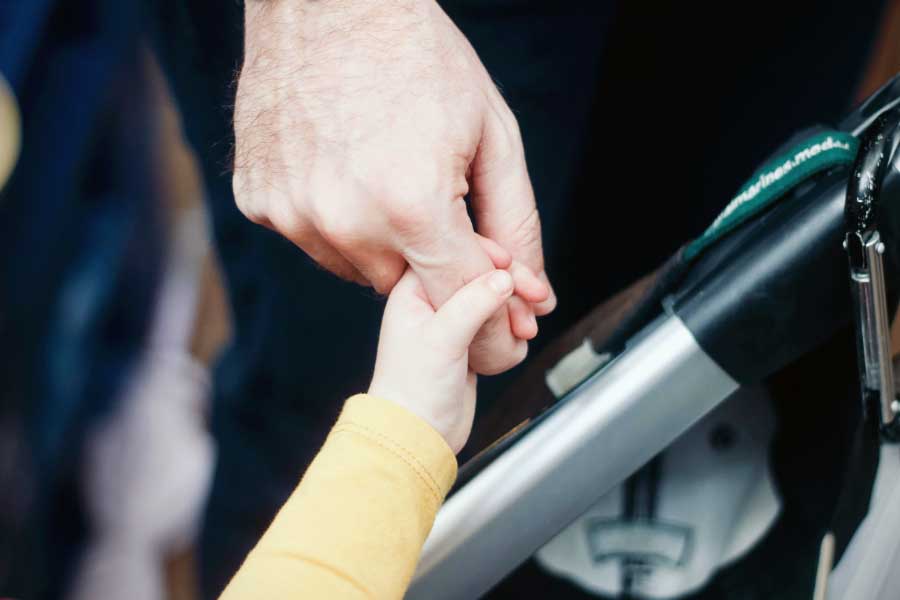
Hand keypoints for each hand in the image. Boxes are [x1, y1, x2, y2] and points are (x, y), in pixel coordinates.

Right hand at [233, 0, 555, 373]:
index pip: (459, 295)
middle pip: (406, 288)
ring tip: (385, 173)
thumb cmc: (419, 56)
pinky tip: (342, 166)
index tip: (498, 282)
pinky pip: (311, 238)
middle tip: (435, 195)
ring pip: (356, 269)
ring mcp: (292, 212)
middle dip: (430, 256)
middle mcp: (344, 220)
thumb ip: (515, 221)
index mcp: (411, 204)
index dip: (487, 294)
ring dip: (379, 241)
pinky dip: (333, 219)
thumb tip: (535, 295)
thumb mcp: (491, 134)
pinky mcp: (258, 200)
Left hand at [369, 267, 518, 452]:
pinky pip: (497, 322)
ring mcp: (450, 322)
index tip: (512, 265)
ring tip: (528, 325)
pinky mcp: (467, 342)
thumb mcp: (443, 337)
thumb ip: (474, 301)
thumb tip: (504, 275)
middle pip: (478, 272)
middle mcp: (430, 302)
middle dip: (510, 283)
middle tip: (535, 296)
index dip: (486, 253)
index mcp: (412, 291)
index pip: (451, 250)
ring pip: (491, 297)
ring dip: (515, 307)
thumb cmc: (412, 390)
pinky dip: (513, 327)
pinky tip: (520, 337)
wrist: (417, 436)